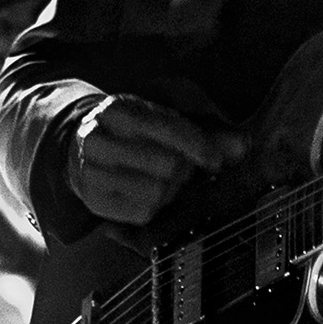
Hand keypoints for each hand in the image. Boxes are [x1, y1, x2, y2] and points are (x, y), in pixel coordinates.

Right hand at [65, 96, 245, 226]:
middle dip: (185, 170)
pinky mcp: (94, 201)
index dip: (199, 146)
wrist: (79, 148)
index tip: (215, 160)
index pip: (169, 129)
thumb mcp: (163, 120)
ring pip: (158, 192)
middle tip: (184, 169)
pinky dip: (156, 207)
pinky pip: (143, 213)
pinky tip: (151, 194)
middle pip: (168, 165)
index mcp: (118, 110)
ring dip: (172, 190)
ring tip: (166, 180)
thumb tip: (244, 145)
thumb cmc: (132, 133)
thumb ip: (207, 131)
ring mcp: (92, 172)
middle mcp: (98, 140)